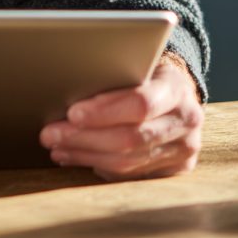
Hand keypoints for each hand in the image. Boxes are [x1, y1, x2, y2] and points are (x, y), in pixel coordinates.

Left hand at [39, 54, 203, 180]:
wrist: (178, 93)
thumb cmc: (145, 73)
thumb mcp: (136, 64)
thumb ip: (113, 75)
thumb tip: (65, 90)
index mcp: (177, 88)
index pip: (141, 103)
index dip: (104, 111)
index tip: (72, 113)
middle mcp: (186, 121)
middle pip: (131, 137)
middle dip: (85, 137)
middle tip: (50, 134)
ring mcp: (184, 150)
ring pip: (128, 161)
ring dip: (85, 154)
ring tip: (56, 146)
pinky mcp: (176, 170)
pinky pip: (130, 174)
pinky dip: (98, 165)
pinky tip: (74, 156)